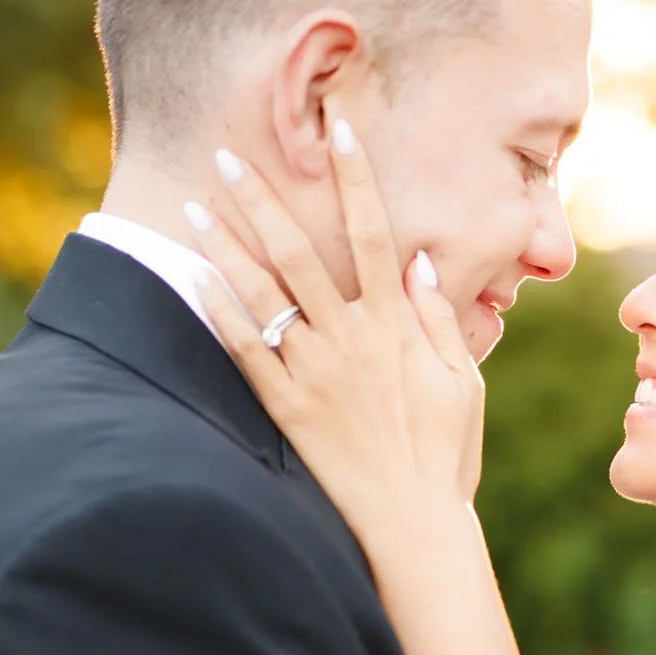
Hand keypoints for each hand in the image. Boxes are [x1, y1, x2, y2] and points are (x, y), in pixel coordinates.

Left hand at [189, 108, 484, 554]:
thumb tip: (419, 261)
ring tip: (194, 205)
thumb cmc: (446, 456)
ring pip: (263, 293)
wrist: (414, 525)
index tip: (340, 129)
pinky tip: (192, 277)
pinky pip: (244, 352)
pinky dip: (217, 312)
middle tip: (228, 155)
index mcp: (397, 326)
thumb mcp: (463, 382)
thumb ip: (436, 318)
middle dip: (262, 199)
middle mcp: (351, 339)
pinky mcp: (286, 409)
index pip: (376, 233)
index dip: (357, 177)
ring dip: (225, 244)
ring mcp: (314, 373)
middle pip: (300, 251)